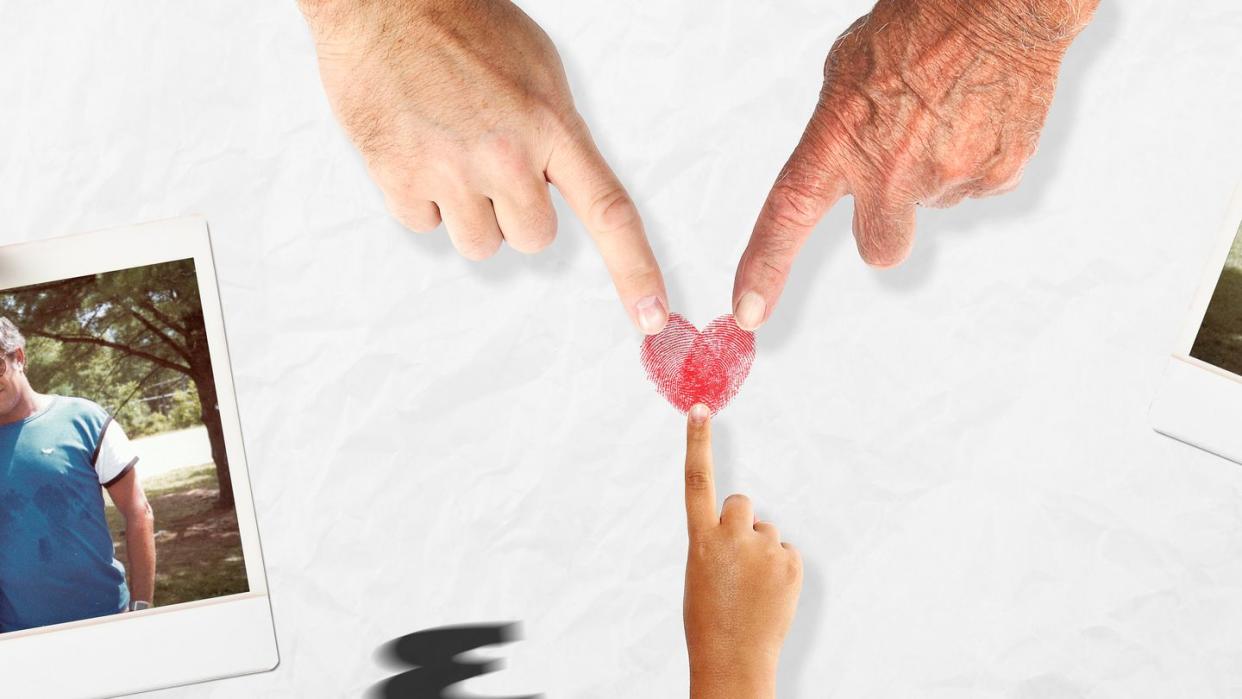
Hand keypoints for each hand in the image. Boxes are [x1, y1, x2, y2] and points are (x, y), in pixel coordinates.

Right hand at [299, 0, 668, 333]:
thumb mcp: (537, 71)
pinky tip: (416, 149)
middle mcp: (507, 155)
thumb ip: (555, 135)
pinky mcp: (400, 176)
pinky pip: (423, 224)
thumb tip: (561, 183)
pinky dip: (419, 197)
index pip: (608, 211)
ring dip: (468, 212)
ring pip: (479, 244)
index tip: (652, 316)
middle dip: (517, 213)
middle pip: (533, 239)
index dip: (634, 270)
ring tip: (450, 152)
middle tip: (492, 164)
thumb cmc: (464, 24)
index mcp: (552, 125)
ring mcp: (452, 169)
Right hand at [683, 404, 801, 698]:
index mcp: (700, 539)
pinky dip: (780, 570)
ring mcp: (764, 549)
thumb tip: (743, 530)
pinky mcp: (791, 564)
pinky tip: (769, 595)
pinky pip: (787, 553)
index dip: (697, 442)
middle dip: (742, 522)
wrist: (733, 660)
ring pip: (768, 532)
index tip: (699, 409)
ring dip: (762, 552)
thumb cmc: (710, 620)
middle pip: (743, 503)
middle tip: (737, 559)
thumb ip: (716, 542)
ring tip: (752, 588)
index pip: (697, 480)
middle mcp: (731, 537)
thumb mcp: (700, 574)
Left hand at [732, 0, 1098, 330]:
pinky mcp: (998, 175)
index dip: (765, 269)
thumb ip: (837, 133)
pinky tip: (973, 117)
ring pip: (930, 207)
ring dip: (931, 176)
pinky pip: (976, 187)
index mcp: (841, 140)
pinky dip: (973, 161)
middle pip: (880, 250)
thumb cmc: (920, 24)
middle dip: (883, 225)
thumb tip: (843, 164)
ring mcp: (949, 178)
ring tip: (942, 117)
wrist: (1001, 3)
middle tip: (894, 176)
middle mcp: (892, 171)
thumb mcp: (848, 70)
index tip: (748, 312)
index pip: (788, 215)